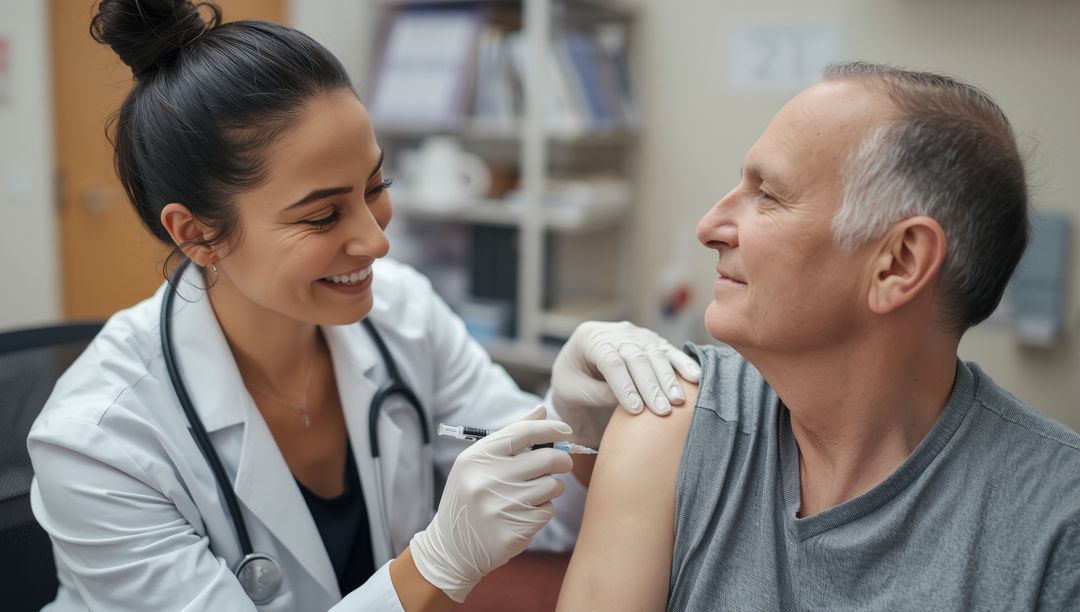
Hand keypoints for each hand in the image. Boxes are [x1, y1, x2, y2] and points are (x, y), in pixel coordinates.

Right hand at [409, 405, 572, 602]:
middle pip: (547, 459)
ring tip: (533, 492)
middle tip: (560, 463)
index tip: (566, 431)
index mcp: (478, 458)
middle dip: (561, 460)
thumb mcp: (478, 462)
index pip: (523, 433)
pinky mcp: (515, 530)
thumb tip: (542, 409)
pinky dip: (543, 510)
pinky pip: (548, 511)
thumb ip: (511, 435)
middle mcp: (488, 480)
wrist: (452, 547)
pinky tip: (524, 513)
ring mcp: (502, 507)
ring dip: (551, 487)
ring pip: (553, 486)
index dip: (551, 428)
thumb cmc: (469, 496)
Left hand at [550, 321, 700, 448]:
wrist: (578, 368)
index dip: (624, 385)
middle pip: (636, 357)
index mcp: (589, 338)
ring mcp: (636, 334)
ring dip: (668, 379)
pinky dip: (683, 364)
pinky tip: (695, 378)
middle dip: (650, 385)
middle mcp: (615, 331)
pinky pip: (669, 351)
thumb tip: (625, 399)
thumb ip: (593, 392)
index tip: (635, 409)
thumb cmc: (571, 381)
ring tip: (677, 401)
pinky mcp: (652, 342)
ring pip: (655, 354)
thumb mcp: (569, 389)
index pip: (610, 361)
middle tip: (661, 410)